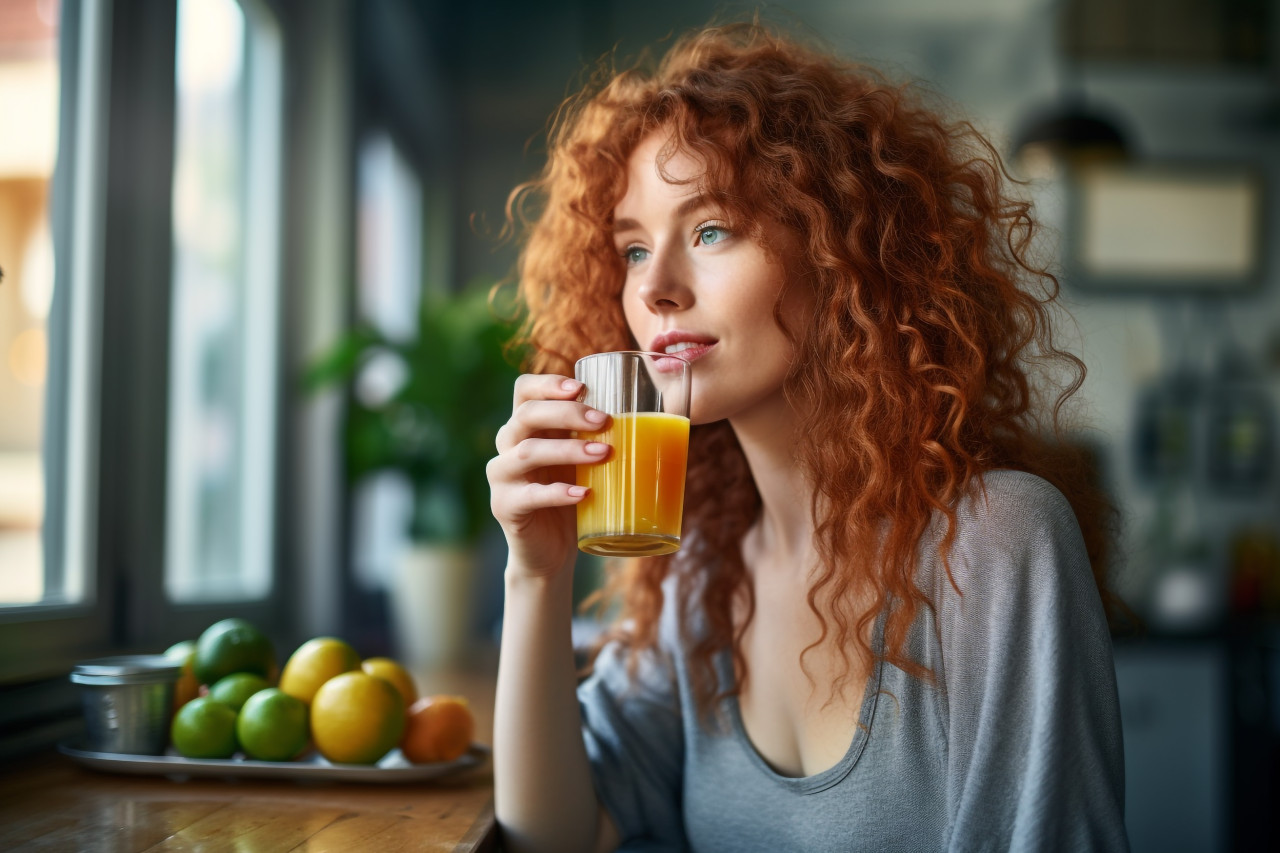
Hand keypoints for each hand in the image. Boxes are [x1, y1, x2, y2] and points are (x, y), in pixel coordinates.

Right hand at [487, 374, 610, 578]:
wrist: (551, 550)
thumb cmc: (574, 496)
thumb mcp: (584, 461)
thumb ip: (597, 437)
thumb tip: (655, 414)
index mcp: (526, 427)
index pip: (524, 390)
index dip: (548, 383)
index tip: (581, 387)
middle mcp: (507, 446)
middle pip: (526, 415)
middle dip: (567, 413)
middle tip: (604, 421)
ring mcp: (502, 477)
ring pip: (528, 452)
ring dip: (568, 450)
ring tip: (603, 453)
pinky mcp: (505, 507)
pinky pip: (529, 496)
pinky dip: (558, 493)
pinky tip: (584, 494)